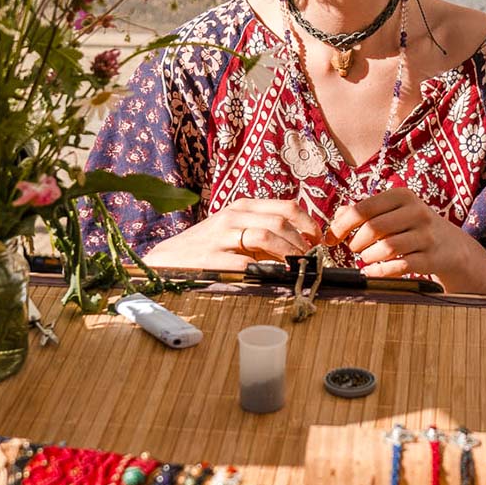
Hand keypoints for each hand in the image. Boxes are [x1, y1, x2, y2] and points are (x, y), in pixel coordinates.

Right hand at [143, 198, 320, 270]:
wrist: (167, 258)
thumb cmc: (206, 245)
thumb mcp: (234, 229)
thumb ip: (262, 231)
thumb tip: (300, 245)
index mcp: (242, 207)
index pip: (285, 207)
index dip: (308, 224)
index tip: (318, 241)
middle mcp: (233, 216)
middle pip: (280, 222)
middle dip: (301, 242)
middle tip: (310, 260)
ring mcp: (221, 235)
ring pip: (266, 236)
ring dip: (288, 253)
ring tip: (296, 267)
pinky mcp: (212, 256)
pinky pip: (246, 261)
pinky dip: (264, 270)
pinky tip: (272, 278)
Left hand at [324, 187, 485, 294]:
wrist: (451, 246)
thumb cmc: (412, 226)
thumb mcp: (391, 212)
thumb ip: (363, 212)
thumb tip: (337, 219)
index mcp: (402, 196)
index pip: (363, 208)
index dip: (341, 225)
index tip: (331, 238)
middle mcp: (416, 212)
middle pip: (373, 228)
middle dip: (356, 242)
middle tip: (354, 248)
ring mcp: (426, 236)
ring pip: (386, 248)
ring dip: (368, 257)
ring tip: (366, 258)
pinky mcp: (432, 258)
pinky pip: (400, 266)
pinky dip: (380, 271)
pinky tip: (372, 271)